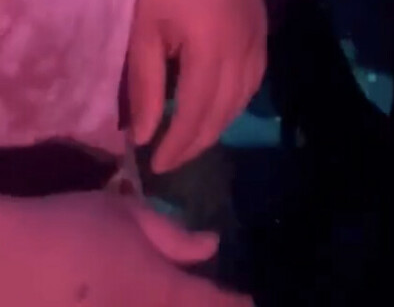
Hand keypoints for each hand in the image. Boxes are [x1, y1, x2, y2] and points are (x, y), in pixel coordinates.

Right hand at [6, 190, 248, 304]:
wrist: (4, 263)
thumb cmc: (68, 228)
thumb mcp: (124, 216)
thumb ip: (171, 235)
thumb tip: (211, 244)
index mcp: (157, 289)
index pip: (209, 303)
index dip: (234, 304)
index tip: (249, 301)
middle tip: (200, 297)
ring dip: (167, 306)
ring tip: (158, 294)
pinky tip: (124, 299)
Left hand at [128, 0, 266, 173]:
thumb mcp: (145, 31)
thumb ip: (145, 86)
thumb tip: (143, 136)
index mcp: (209, 51)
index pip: (195, 114)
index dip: (177, 145)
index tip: (155, 165)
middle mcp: (241, 52)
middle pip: (221, 114)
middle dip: (195, 144)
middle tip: (170, 160)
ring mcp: (258, 42)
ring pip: (241, 102)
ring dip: (215, 127)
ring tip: (189, 140)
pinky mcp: (263, 34)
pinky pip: (253, 83)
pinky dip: (234, 105)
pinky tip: (216, 109)